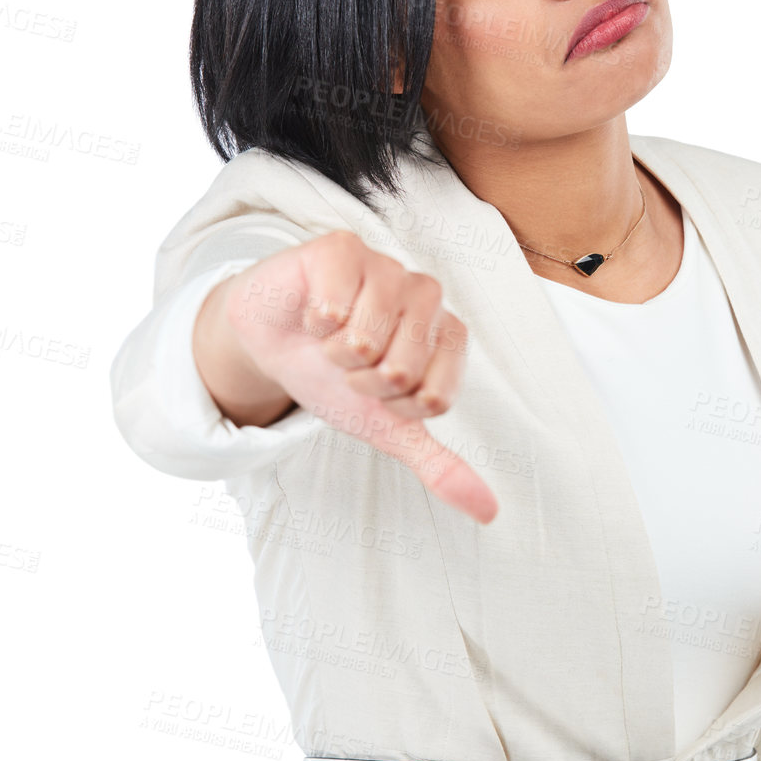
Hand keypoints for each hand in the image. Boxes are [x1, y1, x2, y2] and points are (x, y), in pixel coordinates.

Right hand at [204, 228, 498, 524]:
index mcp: (448, 336)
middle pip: (402, 370)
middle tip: (347, 363)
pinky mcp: (341, 248)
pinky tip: (311, 313)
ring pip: (365, 341)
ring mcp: (386, 267)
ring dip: (334, 354)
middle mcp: (426, 296)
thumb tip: (488, 512)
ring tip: (328, 338)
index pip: (435, 398)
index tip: (377, 390)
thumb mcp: (386, 428)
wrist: (272, 342)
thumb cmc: (335, 376)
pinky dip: (312, 323)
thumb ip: (438, 464)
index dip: (394, 407)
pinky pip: (332, 306)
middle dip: (360, 382)